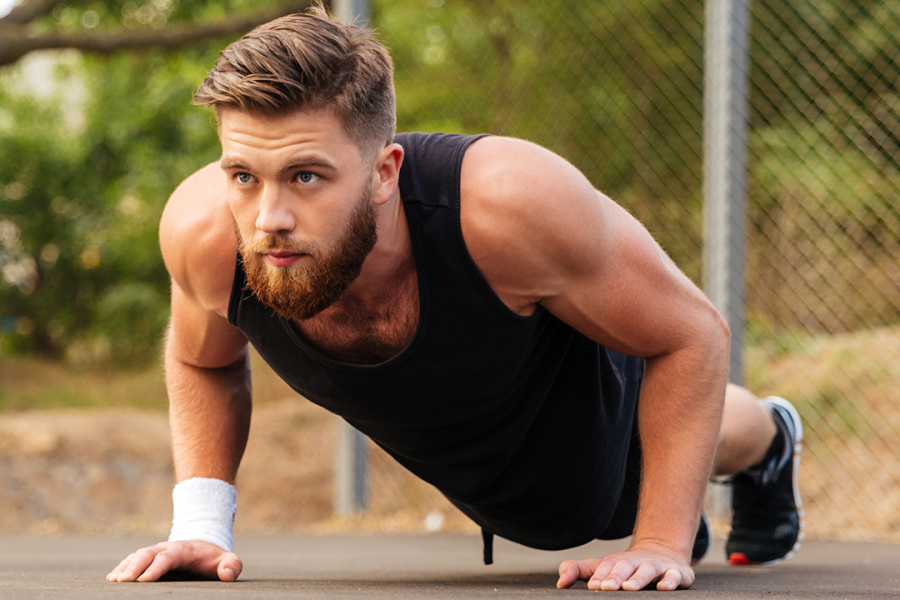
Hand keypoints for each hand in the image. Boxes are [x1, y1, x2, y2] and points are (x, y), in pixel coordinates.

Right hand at [106, 540, 241, 582]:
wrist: (203, 546)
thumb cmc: (214, 559)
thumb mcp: (227, 561)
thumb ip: (231, 566)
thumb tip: (226, 574)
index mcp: (184, 550)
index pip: (168, 557)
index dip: (156, 567)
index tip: (144, 580)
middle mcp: (166, 548)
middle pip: (147, 554)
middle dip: (134, 566)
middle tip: (122, 581)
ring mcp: (155, 552)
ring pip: (136, 555)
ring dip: (124, 567)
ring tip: (113, 580)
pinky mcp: (148, 558)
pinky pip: (132, 560)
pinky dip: (121, 567)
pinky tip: (111, 578)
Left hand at [556, 544, 693, 590]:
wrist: (662, 553)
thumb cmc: (625, 566)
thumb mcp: (601, 566)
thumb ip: (578, 570)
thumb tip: (559, 583)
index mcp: (617, 561)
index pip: (606, 568)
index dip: (599, 576)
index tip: (592, 586)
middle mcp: (635, 562)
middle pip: (624, 567)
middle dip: (615, 577)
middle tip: (606, 587)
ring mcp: (656, 566)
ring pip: (647, 571)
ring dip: (638, 579)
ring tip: (630, 588)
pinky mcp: (675, 572)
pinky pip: (674, 575)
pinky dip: (670, 580)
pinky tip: (663, 587)